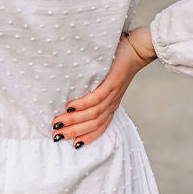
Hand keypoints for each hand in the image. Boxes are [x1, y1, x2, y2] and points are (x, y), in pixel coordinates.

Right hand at [49, 26, 156, 146]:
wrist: (137, 50)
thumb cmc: (118, 63)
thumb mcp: (106, 83)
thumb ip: (93, 91)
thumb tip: (71, 95)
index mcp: (111, 106)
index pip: (99, 128)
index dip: (85, 137)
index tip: (69, 144)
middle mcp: (112, 104)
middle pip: (92, 125)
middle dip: (72, 132)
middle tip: (55, 136)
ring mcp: (112, 94)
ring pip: (92, 114)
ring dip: (73, 120)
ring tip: (57, 122)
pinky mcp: (112, 83)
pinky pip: (96, 98)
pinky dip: (82, 105)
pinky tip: (70, 107)